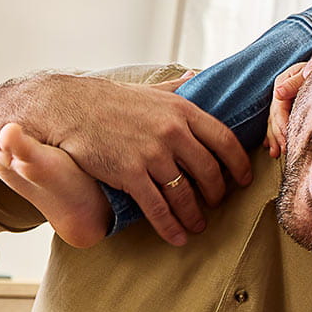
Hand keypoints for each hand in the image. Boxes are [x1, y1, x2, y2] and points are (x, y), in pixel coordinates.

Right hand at [21, 72, 251, 246]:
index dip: (239, 164)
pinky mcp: (129, 174)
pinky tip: (177, 237)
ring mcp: (151, 154)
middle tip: (217, 204)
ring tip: (198, 226)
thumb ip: (177, 86)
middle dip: (217, 194)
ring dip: (195, 215)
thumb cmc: (109, 99)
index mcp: (182, 110)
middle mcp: (172, 132)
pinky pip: (157, 208)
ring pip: (185, 194)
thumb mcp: (149, 89)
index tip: (244, 179)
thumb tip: (197, 75)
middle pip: (209, 171)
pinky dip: (170, 226)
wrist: (67, 107)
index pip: (225, 140)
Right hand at [263, 62, 308, 157]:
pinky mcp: (284, 106)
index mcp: (283, 84)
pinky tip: (270, 146)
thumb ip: (294, 82)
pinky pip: (274, 122)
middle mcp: (279, 94)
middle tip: (284, 151)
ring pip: (273, 122)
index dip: (281, 126)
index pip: (278, 109)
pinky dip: (272, 135)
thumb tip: (277, 93)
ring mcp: (280, 100)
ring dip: (273, 138)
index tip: (286, 140)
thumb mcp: (307, 71)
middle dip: (278, 136)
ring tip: (276, 153)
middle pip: (274, 118)